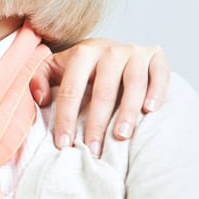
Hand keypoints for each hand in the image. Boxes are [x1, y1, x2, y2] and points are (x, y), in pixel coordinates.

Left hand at [35, 37, 168, 155]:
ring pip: (133, 84)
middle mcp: (110, 50)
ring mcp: (135, 52)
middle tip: (92, 149)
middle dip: (96, 123)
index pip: (71, 88)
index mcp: (83, 52)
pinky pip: (159, 73)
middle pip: (102, 90)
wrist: (116, 52)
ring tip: (121, 136)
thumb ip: (40, 78)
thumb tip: (41, 98)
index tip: (64, 144)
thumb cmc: (84, 68)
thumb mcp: (56, 67)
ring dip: (127, 112)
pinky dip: (157, 91)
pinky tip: (150, 111)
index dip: (66, 117)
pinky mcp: (156, 56)